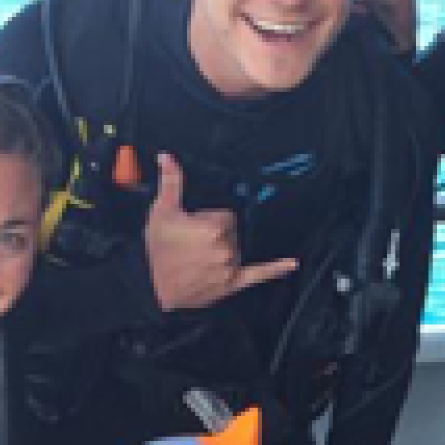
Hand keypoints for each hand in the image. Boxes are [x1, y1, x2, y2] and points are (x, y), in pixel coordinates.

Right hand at [144, 154, 297, 313]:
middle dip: (215, 235)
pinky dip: (276, 269)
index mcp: (213, 227)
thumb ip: (171, 182)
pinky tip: (292, 263)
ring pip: (237, 250)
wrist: (152, 287)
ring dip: (224, 251)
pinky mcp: (232, 284)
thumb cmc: (157, 250)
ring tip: (199, 259)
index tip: (194, 228)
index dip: (209, 220)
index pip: (226, 215)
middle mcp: (225, 248)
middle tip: (192, 244)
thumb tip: (168, 157)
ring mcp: (230, 267)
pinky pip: (259, 274)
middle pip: (232, 232)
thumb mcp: (162, 211)